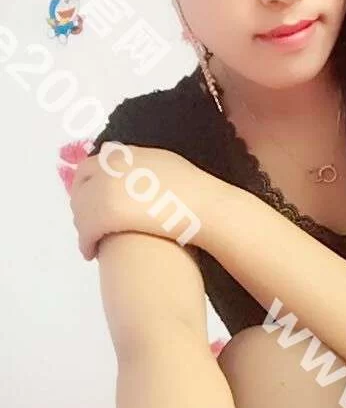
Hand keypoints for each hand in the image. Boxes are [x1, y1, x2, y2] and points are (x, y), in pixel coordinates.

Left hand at [70, 143, 214, 259]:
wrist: (203, 207)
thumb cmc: (196, 192)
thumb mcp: (169, 166)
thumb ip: (148, 167)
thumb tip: (139, 176)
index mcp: (127, 154)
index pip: (94, 163)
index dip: (90, 183)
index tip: (94, 198)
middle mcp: (112, 167)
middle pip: (81, 184)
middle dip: (80, 203)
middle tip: (87, 223)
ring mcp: (107, 188)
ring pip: (80, 208)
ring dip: (82, 225)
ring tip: (90, 241)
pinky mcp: (106, 213)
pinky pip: (86, 230)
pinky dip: (86, 242)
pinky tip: (91, 252)